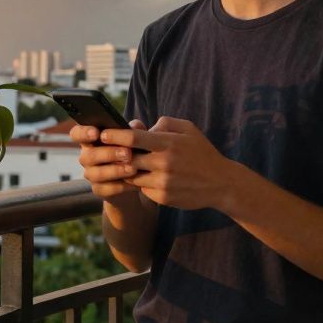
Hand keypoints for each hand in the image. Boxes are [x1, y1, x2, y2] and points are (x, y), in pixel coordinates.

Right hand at [71, 119, 146, 202]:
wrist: (136, 179)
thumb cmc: (132, 151)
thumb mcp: (134, 139)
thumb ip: (135, 129)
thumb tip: (135, 125)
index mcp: (91, 140)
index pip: (77, 134)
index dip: (83, 133)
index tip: (96, 133)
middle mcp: (87, 157)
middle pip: (88, 155)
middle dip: (109, 154)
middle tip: (128, 153)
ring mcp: (91, 174)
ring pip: (96, 174)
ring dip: (115, 170)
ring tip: (133, 168)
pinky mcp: (99, 190)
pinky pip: (105, 189)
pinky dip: (120, 186)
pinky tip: (134, 183)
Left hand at [100, 116, 235, 210]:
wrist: (220, 183)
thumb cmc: (202, 152)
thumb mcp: (188, 129)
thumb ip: (164, 123)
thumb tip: (141, 127)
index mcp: (168, 143)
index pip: (133, 138)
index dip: (114, 135)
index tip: (102, 134)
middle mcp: (164, 164)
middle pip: (127, 159)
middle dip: (116, 155)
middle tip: (107, 151)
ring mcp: (163, 183)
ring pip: (132, 176)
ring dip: (127, 170)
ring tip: (128, 163)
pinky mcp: (163, 198)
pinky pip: (142, 189)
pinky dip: (141, 183)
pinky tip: (147, 177)